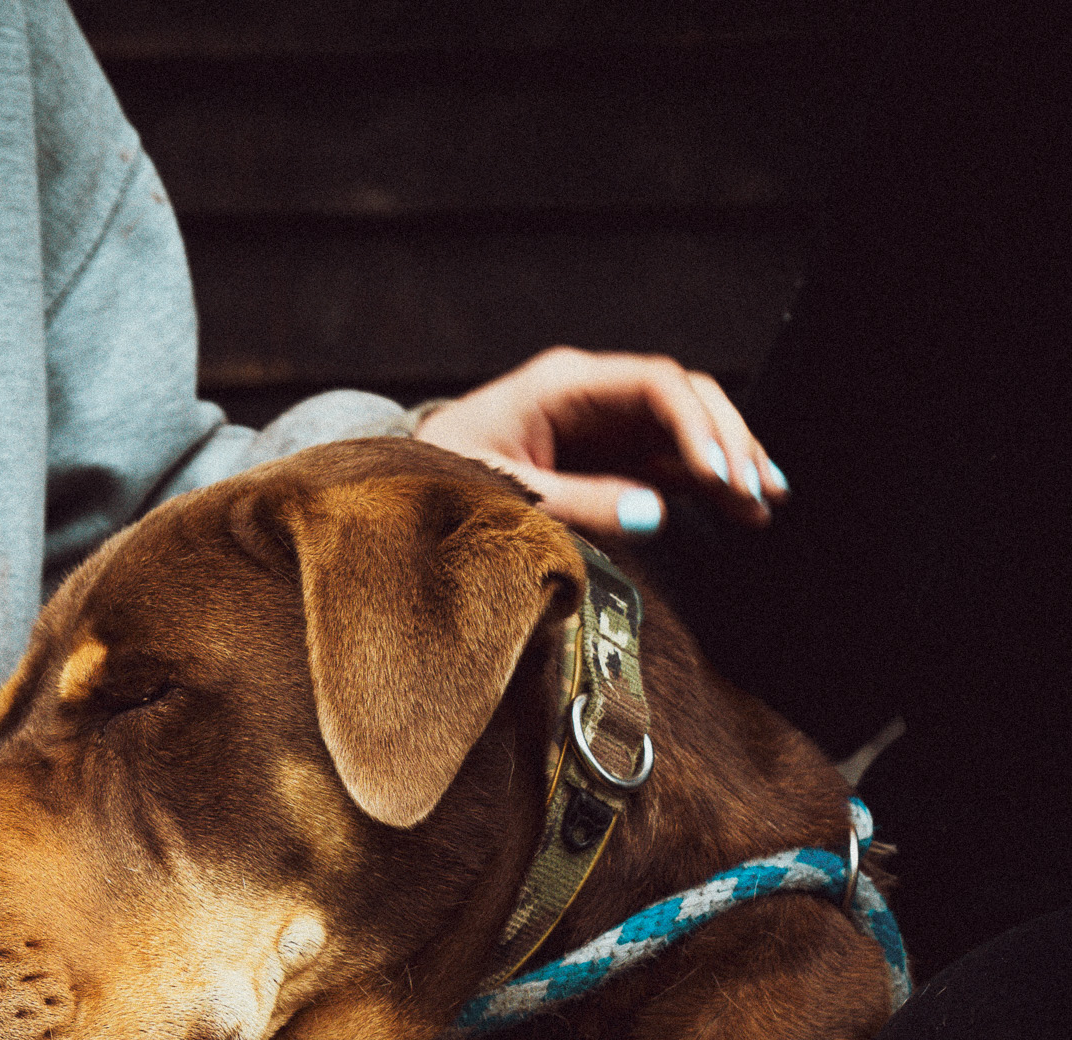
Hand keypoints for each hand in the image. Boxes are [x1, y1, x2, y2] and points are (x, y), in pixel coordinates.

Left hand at [415, 345, 787, 542]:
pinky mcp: (614, 457)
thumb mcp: (510, 494)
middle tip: (751, 492)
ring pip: (690, 428)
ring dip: (731, 461)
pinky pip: (675, 462)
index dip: (696, 425)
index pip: (654, 384)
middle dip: (726, 441)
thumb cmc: (450, 477)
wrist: (416, 484)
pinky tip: (744, 508)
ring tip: (765, 504)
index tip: (719, 474)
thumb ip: (582, 503)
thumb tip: (653, 514)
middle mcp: (596, 395)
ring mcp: (609, 425)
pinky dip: (710, 484)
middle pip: (685, 398)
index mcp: (566, 384)